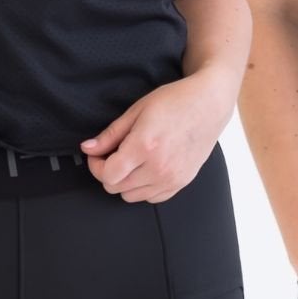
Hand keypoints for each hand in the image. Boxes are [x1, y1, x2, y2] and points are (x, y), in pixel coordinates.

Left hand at [79, 67, 234, 202]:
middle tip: (113, 154)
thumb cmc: (175, 101)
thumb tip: (88, 148)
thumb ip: (110, 134)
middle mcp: (158, 167)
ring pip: (131, 196)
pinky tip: (147, 167)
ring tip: (132, 159)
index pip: (107, 175)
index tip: (97, 155)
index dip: (96, 165)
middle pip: (116, 188)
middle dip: (108, 172)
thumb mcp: (137, 110)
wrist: (209, 104)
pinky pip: (152, 198)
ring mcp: (171, 178)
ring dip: (125, 181)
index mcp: (144, 146)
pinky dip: (143, 187)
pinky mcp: (181, 183)